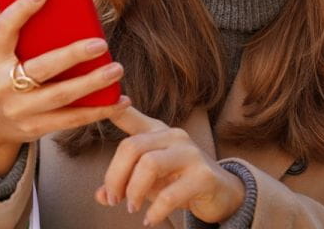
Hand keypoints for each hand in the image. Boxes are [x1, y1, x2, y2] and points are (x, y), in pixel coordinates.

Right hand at [0, 0, 129, 174]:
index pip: (3, 30)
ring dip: (92, 83)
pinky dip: (97, 111)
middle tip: (100, 43)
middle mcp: (0, 85)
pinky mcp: (35, 128)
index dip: (21, 10)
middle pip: (40, 68)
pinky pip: (70, 120)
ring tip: (116, 69)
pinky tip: (119, 100)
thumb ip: (5, 21)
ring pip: (60, 96)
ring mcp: (18, 110)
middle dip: (72, 56)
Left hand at [96, 106, 245, 226]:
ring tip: (131, 208)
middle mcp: (173, 136)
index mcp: (156, 132)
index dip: (114, 110)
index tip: (102, 107)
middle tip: (113, 199)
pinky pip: (170, 194)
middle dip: (115, 176)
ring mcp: (190, 153)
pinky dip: (155, 210)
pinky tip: (150, 219)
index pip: (130, 116)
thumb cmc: (178, 181)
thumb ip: (123, 183)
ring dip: (134, 190)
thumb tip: (101, 195)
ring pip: (149, 164)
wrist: (222, 192)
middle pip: (132, 146)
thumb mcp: (148, 180)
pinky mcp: (204, 176)